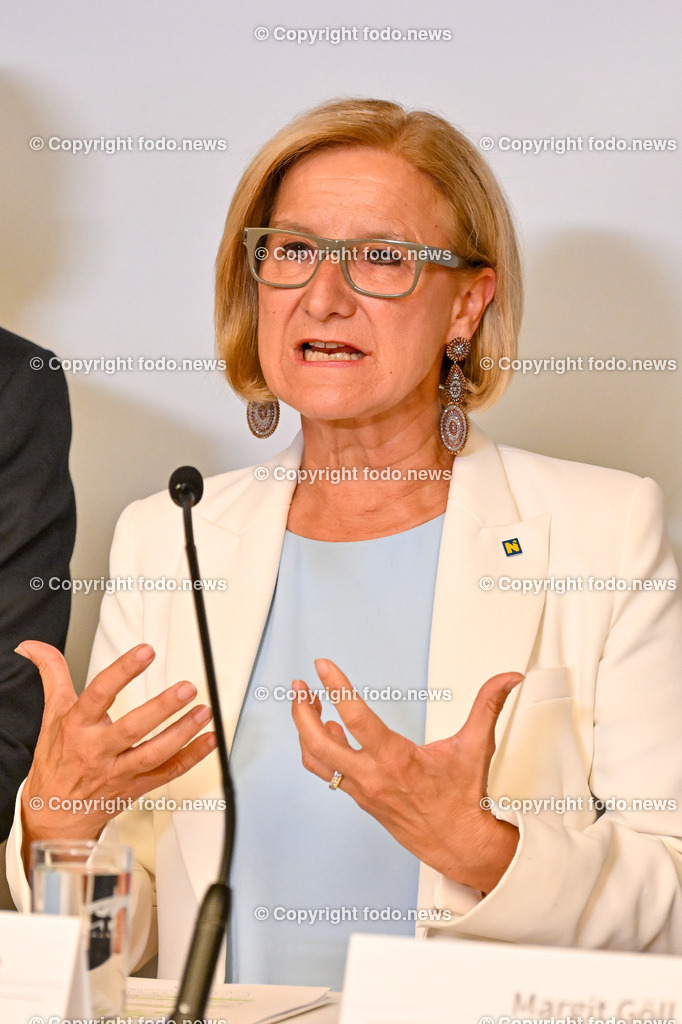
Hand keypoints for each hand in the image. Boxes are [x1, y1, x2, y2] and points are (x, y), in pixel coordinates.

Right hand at [17, 640, 215, 866]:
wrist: (52, 815)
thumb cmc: (56, 762)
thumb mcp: (51, 714)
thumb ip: (52, 675)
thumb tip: (34, 647)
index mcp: (77, 727)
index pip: (99, 694)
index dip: (123, 672)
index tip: (145, 652)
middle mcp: (98, 750)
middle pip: (132, 728)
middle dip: (162, 708)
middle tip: (186, 689)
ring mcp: (118, 772)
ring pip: (153, 754)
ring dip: (182, 733)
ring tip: (203, 712)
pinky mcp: (135, 788)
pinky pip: (167, 773)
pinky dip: (191, 758)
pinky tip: (207, 741)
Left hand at [291, 659, 522, 894]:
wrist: (459, 844)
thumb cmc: (464, 798)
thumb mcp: (477, 746)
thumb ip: (488, 705)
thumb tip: (508, 679)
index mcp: (397, 760)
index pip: (357, 718)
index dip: (337, 688)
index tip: (323, 666)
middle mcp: (373, 776)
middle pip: (318, 743)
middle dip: (301, 711)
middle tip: (299, 686)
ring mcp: (362, 789)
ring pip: (317, 760)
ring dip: (305, 730)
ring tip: (304, 704)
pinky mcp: (360, 797)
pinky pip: (327, 772)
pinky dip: (320, 750)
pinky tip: (326, 732)